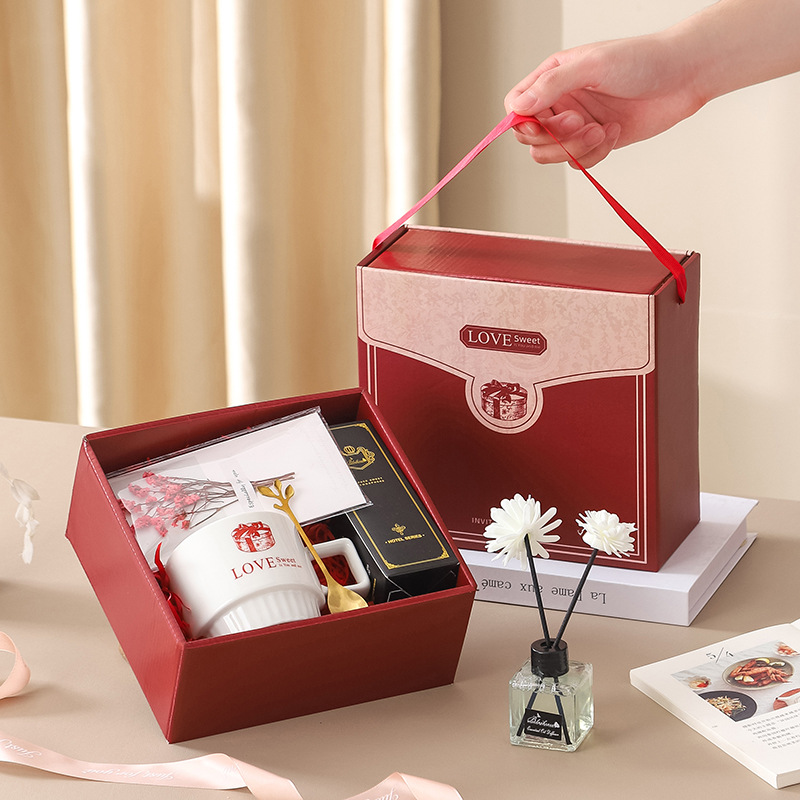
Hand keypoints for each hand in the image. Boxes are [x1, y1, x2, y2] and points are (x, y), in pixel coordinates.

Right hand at [505, 34, 703, 166]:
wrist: (685, 76)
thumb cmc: (643, 59)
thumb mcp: (593, 65)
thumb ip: (552, 86)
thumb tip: (518, 108)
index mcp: (552, 77)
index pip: (517, 108)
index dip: (522, 123)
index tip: (540, 127)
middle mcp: (561, 102)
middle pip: (532, 138)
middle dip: (555, 139)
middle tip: (581, 123)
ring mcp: (577, 124)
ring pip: (554, 154)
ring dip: (576, 149)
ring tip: (602, 130)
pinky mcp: (595, 141)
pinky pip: (578, 162)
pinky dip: (596, 154)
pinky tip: (615, 132)